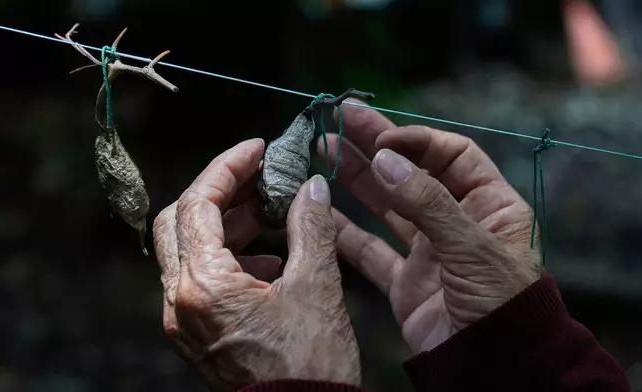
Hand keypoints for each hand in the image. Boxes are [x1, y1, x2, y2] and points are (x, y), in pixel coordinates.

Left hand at [153, 139, 359, 390]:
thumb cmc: (309, 367)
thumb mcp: (317, 288)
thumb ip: (311, 227)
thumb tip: (312, 186)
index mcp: (203, 287)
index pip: (196, 203)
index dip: (227, 167)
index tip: (257, 149)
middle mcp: (180, 303)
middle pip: (178, 222)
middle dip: (218, 192)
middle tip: (257, 178)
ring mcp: (184, 321)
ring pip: (187, 250)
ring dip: (223, 223)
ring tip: (266, 211)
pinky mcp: (198, 334)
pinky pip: (199, 280)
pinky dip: (227, 256)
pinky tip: (266, 259)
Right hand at [319, 101, 541, 352]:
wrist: (495, 368)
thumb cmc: (503, 306)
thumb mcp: (472, 247)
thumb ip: (428, 203)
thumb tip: (385, 158)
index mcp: (491, 205)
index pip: (450, 155)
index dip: (415, 140)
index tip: (380, 136)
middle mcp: (457, 221)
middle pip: (412, 171)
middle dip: (376, 144)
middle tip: (340, 117)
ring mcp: (429, 251)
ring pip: (387, 206)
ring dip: (356, 178)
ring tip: (324, 148)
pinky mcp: (406, 280)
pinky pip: (370, 250)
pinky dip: (345, 232)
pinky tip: (321, 211)